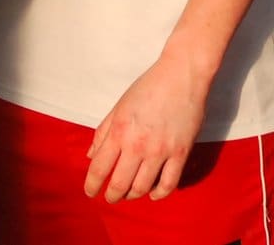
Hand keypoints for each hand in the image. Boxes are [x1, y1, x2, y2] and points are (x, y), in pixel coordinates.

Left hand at [83, 55, 206, 202]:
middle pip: (119, 184)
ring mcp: (160, 151)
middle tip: (110, 197)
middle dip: (111, 196)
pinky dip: (159, 194)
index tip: (91, 191)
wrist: (182, 75)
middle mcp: (137, 145)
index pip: (99, 168)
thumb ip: (103, 132)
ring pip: (142, 187)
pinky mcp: (180, 153)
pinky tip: (153, 194)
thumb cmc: (149, 87)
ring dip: (132, 195)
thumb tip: (91, 156)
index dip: (92, 185)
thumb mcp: (119, 106)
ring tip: (129, 194)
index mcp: (119, 131)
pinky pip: (169, 183)